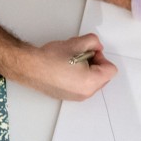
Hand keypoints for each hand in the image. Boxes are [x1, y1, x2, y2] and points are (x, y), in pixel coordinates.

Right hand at [1, 33, 116, 99]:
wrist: (30, 67)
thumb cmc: (50, 58)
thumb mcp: (77, 43)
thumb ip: (94, 42)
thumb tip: (97, 47)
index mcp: (91, 82)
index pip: (111, 70)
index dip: (102, 57)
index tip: (90, 53)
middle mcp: (85, 93)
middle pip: (103, 78)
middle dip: (96, 65)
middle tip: (81, 56)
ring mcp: (76, 97)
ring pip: (92, 83)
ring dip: (87, 71)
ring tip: (72, 62)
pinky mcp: (67, 97)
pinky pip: (81, 87)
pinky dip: (78, 78)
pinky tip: (65, 69)